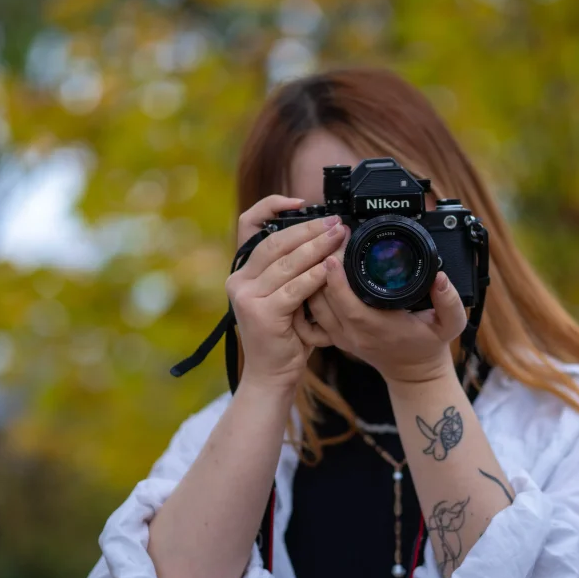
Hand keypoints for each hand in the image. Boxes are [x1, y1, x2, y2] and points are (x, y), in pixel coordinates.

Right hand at [226, 196, 344, 389]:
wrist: (272, 375)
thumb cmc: (285, 335)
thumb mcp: (287, 296)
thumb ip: (293, 269)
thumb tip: (324, 237)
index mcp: (243, 271)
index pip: (248, 225)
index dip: (271, 206)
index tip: (300, 201)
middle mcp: (239, 280)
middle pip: (274, 241)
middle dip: (308, 229)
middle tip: (335, 223)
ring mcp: (247, 297)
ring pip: (285, 262)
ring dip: (316, 248)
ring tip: (339, 237)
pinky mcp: (261, 314)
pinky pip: (293, 288)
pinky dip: (314, 276)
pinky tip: (330, 268)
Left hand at [295, 230, 467, 384]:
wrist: (413, 371)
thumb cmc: (429, 345)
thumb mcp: (449, 325)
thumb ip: (449, 302)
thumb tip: (441, 278)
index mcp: (379, 329)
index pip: (349, 305)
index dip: (337, 280)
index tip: (334, 253)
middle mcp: (355, 334)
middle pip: (324, 301)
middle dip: (320, 270)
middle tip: (326, 241)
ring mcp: (342, 337)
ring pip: (313, 305)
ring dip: (312, 279)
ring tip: (319, 250)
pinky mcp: (335, 336)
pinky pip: (313, 313)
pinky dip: (310, 292)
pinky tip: (314, 271)